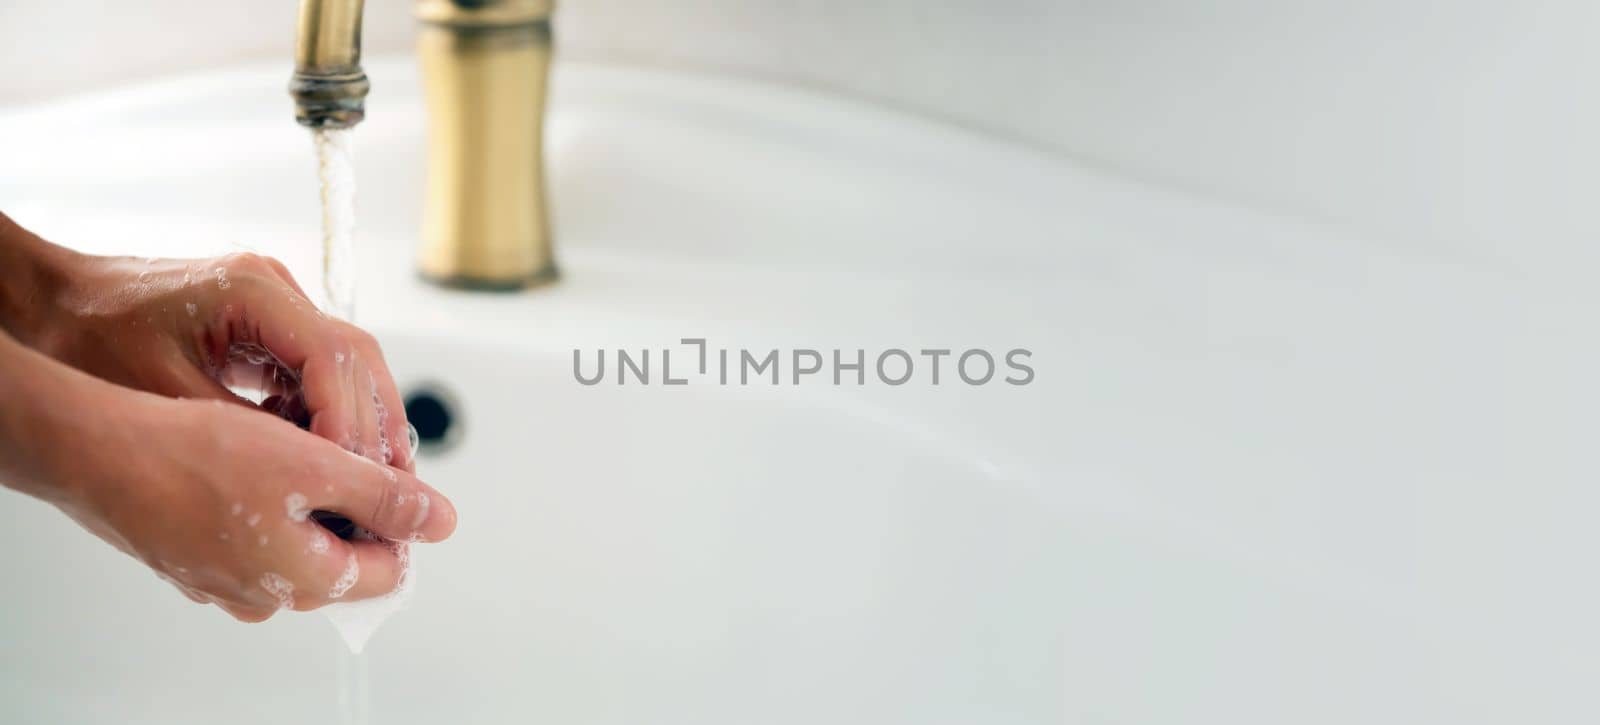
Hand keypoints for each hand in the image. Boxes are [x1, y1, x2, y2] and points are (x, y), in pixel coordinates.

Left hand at [35, 250, 413, 471]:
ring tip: (368, 485)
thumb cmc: (87, 337)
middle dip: (375, 428)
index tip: (357, 479)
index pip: (336, 357)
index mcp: (254, 292)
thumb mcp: (165, 396)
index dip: (352, 424)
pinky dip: (327, 417)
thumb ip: (245, 432)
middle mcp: (276, 290)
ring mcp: (274, 307)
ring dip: (358, 425)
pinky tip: (326, 460)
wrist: (46, 303)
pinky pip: (314, 373)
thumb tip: (311, 478)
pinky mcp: (264, 328)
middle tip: (391, 490)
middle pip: (357, 359)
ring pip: (346, 367)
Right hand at [53, 390, 456, 621]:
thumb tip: (441, 522)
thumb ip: (386, 498)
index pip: (390, 568)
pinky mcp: (197, 559)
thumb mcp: (316, 466)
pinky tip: (252, 454)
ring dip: (308, 494)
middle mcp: (268, 598)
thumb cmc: (201, 457)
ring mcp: (228, 584)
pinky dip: (266, 498)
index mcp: (307, 582)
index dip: (401, 513)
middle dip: (352, 500)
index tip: (390, 467)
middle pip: (344, 553)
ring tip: (292, 442)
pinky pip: (255, 533)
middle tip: (338, 446)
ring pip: (298, 538)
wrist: (100, 452)